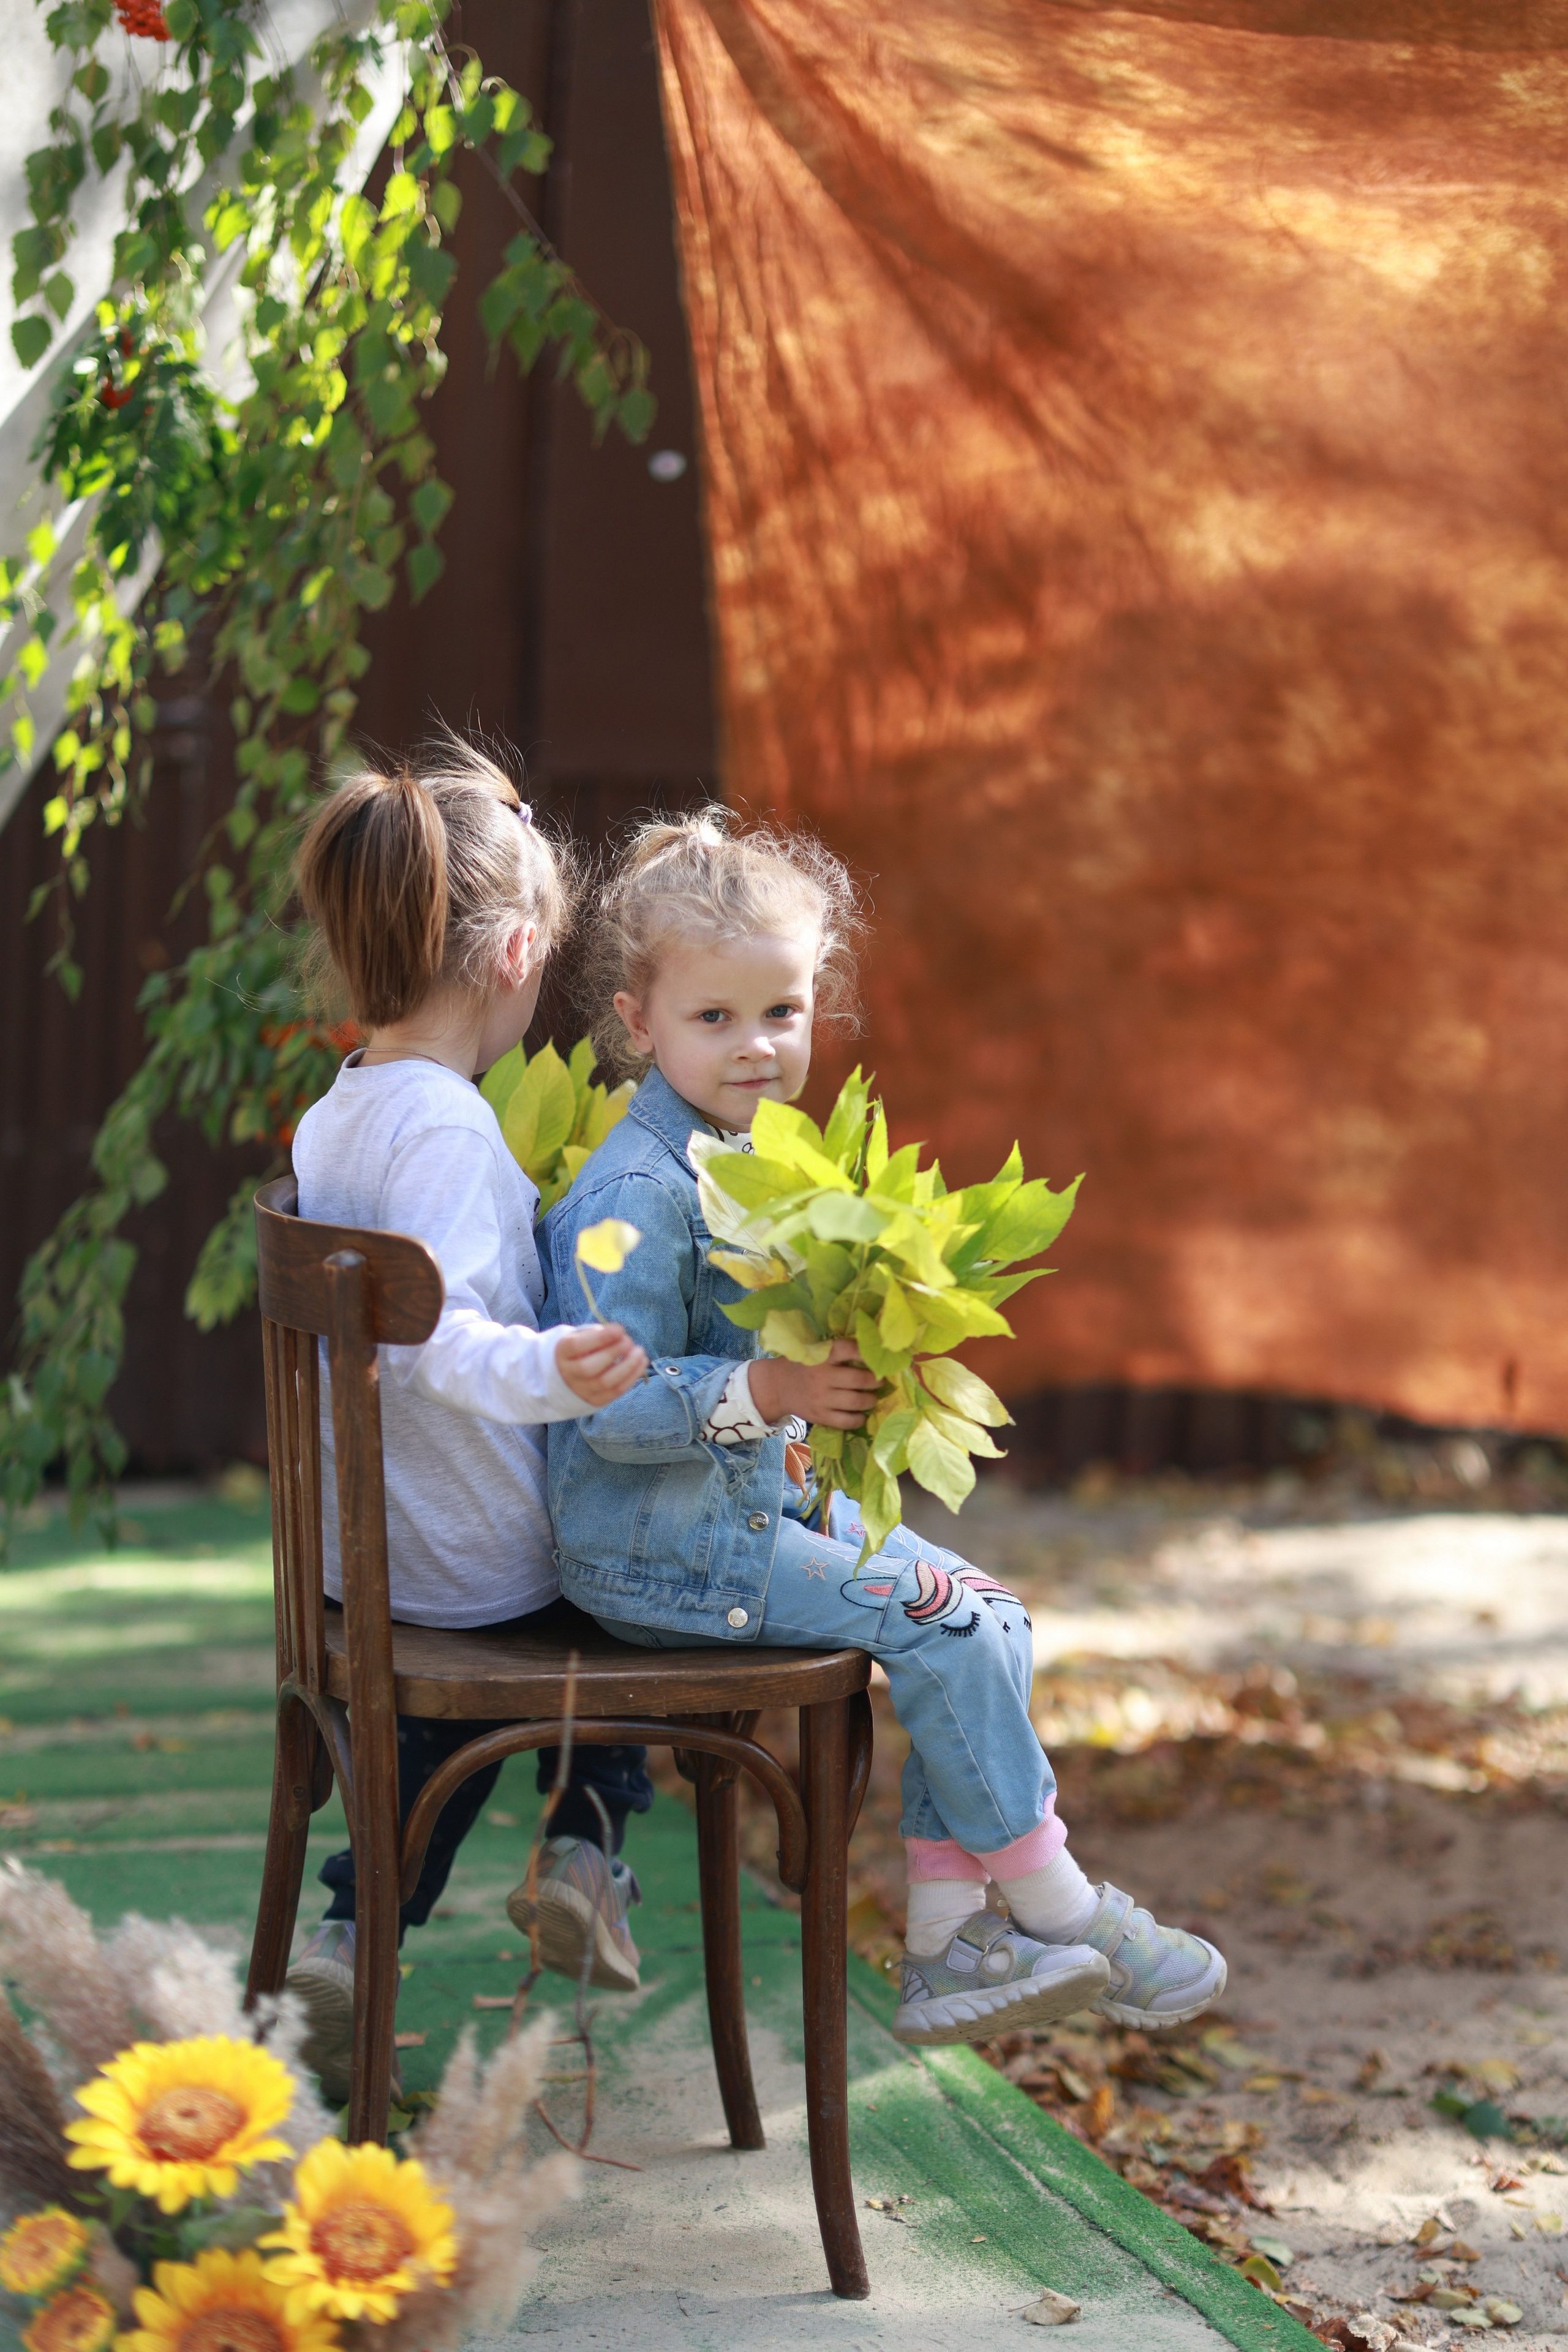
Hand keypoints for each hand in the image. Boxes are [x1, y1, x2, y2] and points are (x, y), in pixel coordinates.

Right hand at [556, 1321, 647, 1406]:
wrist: (569, 1375)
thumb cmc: (582, 1349)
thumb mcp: (582, 1335)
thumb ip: (597, 1334)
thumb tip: (619, 1335)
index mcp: (562, 1353)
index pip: (576, 1346)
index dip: (600, 1338)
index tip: (619, 1329)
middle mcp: (568, 1374)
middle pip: (589, 1368)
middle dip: (614, 1352)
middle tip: (629, 1341)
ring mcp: (581, 1390)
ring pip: (605, 1382)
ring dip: (627, 1366)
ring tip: (640, 1352)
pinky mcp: (596, 1400)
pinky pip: (616, 1392)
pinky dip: (632, 1377)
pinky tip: (641, 1363)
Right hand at [749, 1338, 877, 1429]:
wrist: (776, 1386)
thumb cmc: (801, 1365)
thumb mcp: (813, 1350)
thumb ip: (836, 1350)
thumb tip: (870, 1351)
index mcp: (822, 1355)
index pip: (850, 1350)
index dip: (867, 1354)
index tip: (877, 1357)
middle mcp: (822, 1376)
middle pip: (859, 1379)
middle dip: (875, 1380)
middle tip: (879, 1380)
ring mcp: (821, 1398)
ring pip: (856, 1401)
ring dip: (870, 1400)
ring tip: (872, 1397)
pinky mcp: (820, 1416)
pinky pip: (846, 1421)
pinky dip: (858, 1419)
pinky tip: (861, 1414)